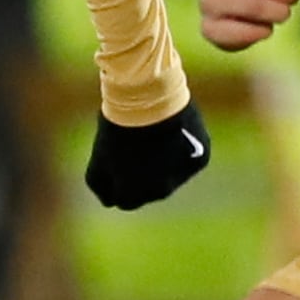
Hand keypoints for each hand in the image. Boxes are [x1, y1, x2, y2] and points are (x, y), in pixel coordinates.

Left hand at [85, 102, 210, 210]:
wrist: (150, 98)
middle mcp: (160, 192)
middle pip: (149, 191)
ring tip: (154, 139)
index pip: (124, 201)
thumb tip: (109, 199)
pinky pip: (187, 160)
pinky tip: (173, 134)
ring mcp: (182, 176)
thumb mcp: (99, 157)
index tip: (115, 163)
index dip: (118, 182)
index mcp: (133, 195)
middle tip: (135, 148)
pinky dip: (181, 152)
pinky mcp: (199, 159)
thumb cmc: (119, 126)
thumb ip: (100, 184)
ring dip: (163, 165)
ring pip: (171, 177)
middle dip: (141, 175)